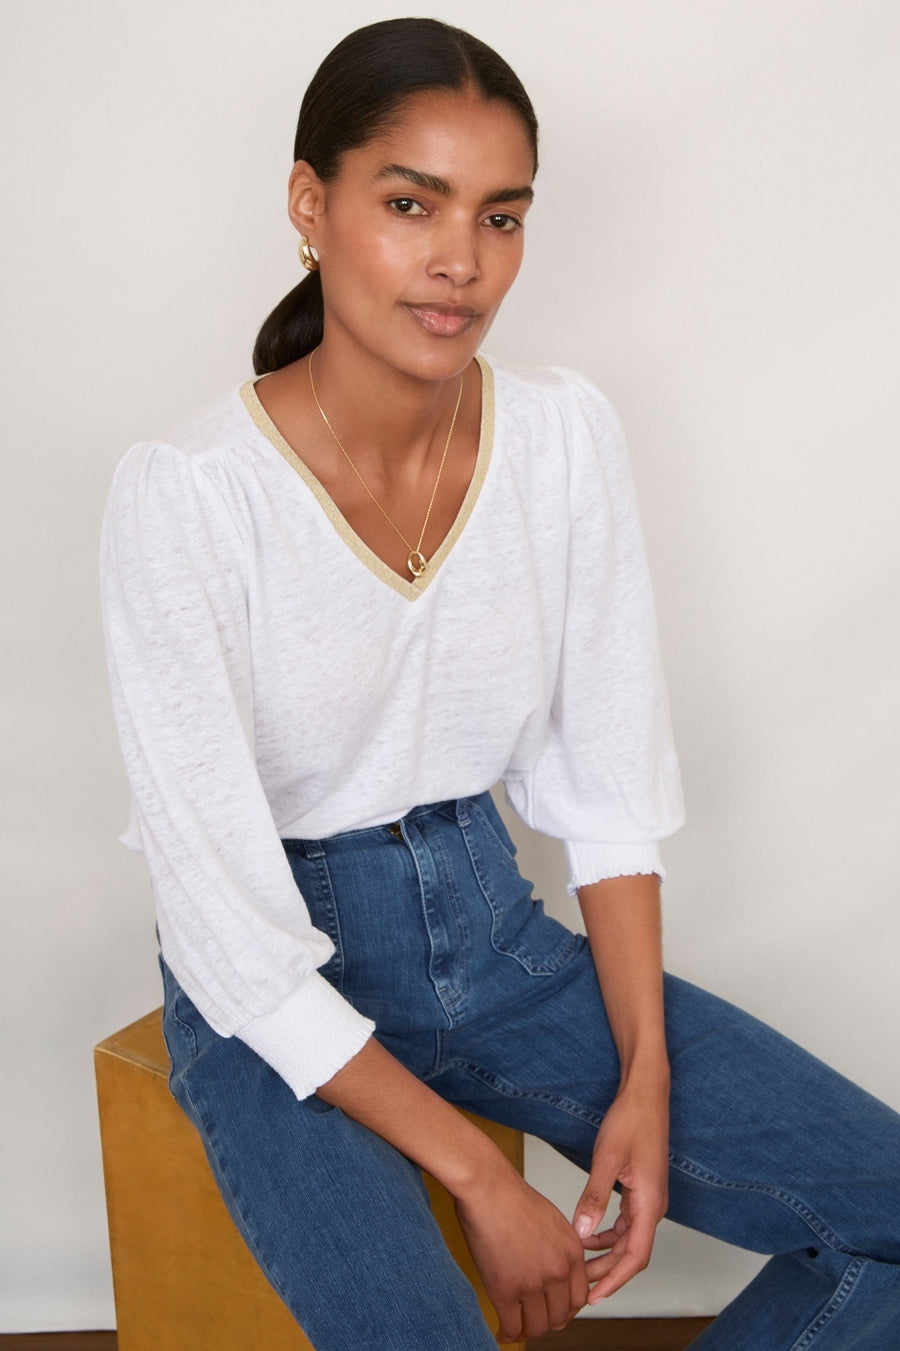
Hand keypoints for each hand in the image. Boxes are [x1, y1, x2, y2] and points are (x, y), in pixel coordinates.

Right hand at [454, 1163, 588, 1342]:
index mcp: (572, 1252)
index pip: (579, 1297)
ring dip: (528, 1331)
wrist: (488, 1188)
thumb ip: (558, 1248)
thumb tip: (552, 1268)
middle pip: (560, 1316)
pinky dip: (507, 1334)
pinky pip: (512, 1327)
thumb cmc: (512, 1196)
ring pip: (537, 1327)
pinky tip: (502, 1331)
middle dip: (548, 1322)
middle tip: (535, 1320)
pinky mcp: (506, 1290)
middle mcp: (558, 1270)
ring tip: (517, 1327)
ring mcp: (533, 1283)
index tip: (555, 1310)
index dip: (566, 1310)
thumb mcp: (551, 1220)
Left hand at [573, 1082, 668, 1302]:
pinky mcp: (641, 1189)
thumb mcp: (607, 1158)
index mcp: (650, 1204)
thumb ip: (595, 1197)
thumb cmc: (631, 1120)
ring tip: (580, 1264)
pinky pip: (627, 1223)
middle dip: (607, 1272)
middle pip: (632, 1253)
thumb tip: (582, 1231)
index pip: (636, 1258)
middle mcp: (653, 1206)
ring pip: (629, 1239)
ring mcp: (648, 1198)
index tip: (594, 1296)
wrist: (646, 1094)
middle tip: (579, 1286)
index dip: (615, 1280)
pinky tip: (588, 1234)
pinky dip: (608, 1234)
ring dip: (607, 1254)